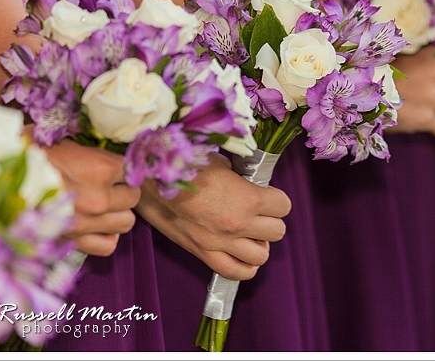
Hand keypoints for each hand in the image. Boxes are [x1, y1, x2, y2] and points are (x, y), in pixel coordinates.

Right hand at [34, 132, 140, 256]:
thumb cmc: (27, 156)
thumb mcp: (61, 140)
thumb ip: (89, 147)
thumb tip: (107, 146)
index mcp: (99, 168)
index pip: (133, 170)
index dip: (125, 168)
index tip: (117, 167)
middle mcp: (98, 198)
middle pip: (134, 197)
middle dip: (124, 190)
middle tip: (111, 185)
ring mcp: (87, 223)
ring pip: (127, 222)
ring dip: (118, 213)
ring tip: (104, 206)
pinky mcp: (74, 242)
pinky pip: (108, 244)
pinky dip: (106, 236)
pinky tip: (97, 225)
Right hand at [134, 152, 291, 280]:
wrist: (151, 182)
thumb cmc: (184, 167)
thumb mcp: (219, 161)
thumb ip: (239, 176)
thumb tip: (245, 180)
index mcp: (247, 198)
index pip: (283, 205)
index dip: (277, 199)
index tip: (267, 195)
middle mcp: (239, 224)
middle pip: (278, 231)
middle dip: (271, 221)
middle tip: (259, 213)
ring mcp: (222, 242)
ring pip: (261, 256)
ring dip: (259, 244)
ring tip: (249, 234)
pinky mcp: (204, 254)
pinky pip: (235, 272)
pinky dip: (243, 266)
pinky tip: (240, 254)